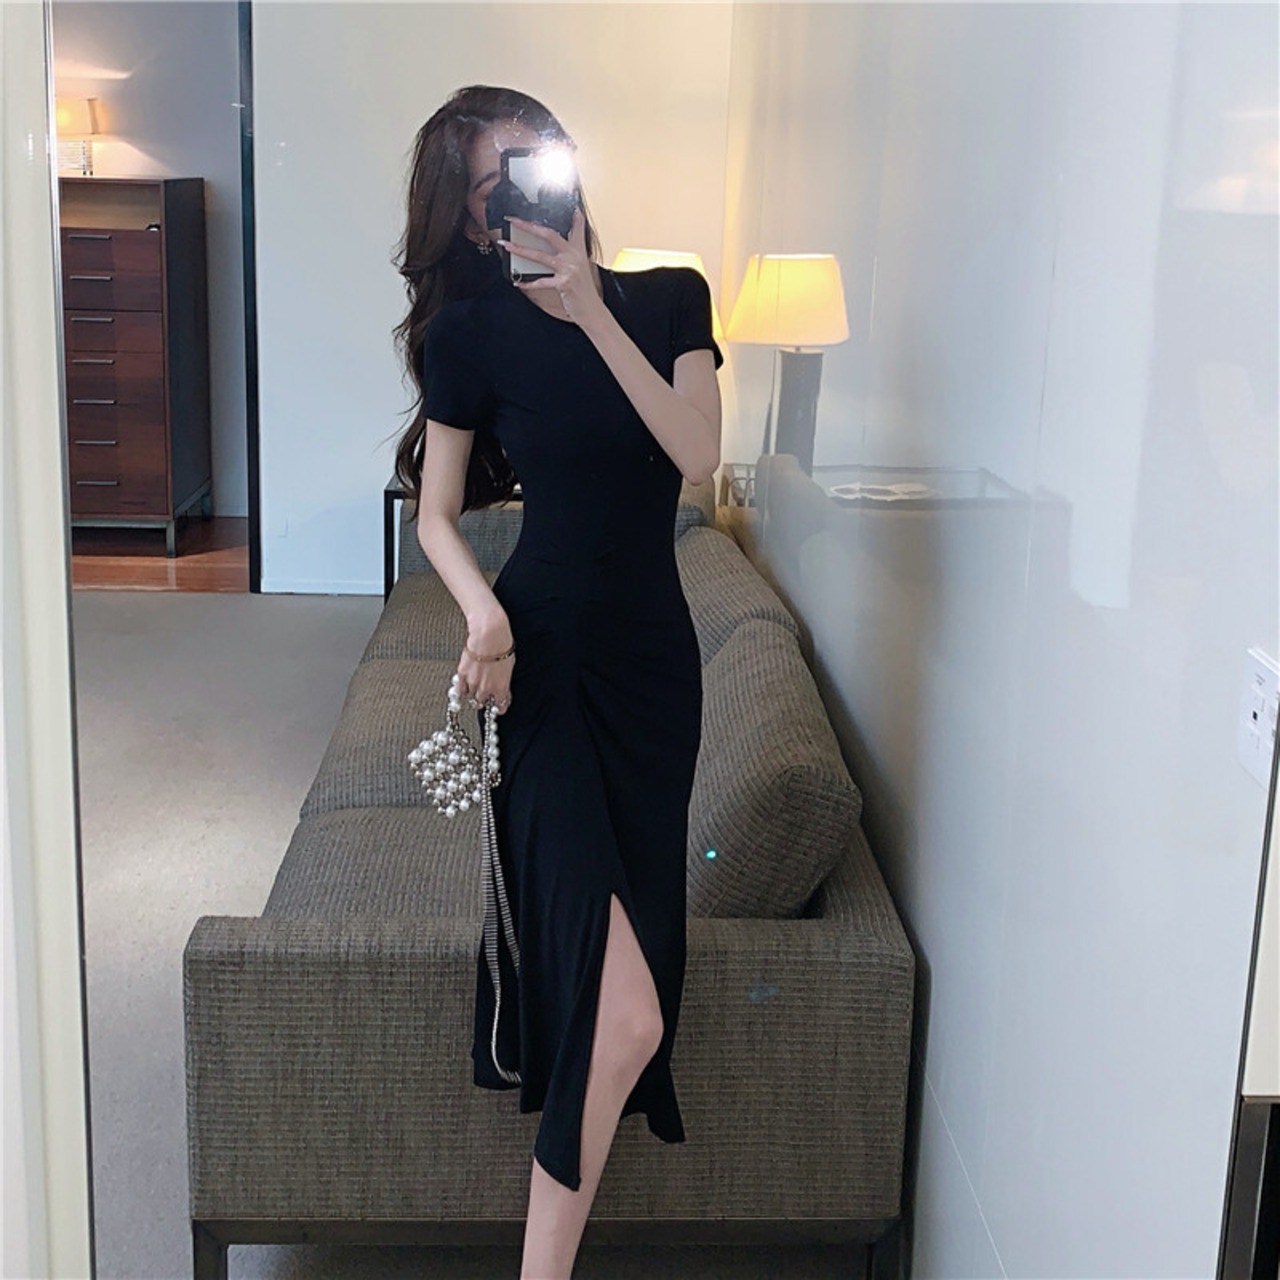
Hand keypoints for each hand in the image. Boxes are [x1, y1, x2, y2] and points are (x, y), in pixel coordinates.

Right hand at [457, 625, 513, 715]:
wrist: (489, 635)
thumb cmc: (502, 646)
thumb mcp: (509, 667)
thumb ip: (503, 681)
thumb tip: (502, 687)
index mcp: (501, 687)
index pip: (499, 707)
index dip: (498, 707)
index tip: (497, 706)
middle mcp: (487, 688)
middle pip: (481, 703)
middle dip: (483, 699)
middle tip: (483, 693)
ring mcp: (473, 682)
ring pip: (470, 697)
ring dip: (473, 692)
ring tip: (474, 685)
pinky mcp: (462, 674)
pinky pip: (460, 689)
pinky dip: (462, 689)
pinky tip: (464, 685)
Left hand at [497, 207, 604, 327]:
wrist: (592, 311)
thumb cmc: (584, 291)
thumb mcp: (582, 268)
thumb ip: (571, 255)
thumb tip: (558, 248)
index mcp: (579, 251)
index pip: (577, 228)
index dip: (573, 216)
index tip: (570, 205)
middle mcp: (574, 257)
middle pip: (549, 235)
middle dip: (528, 226)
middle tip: (514, 220)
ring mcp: (568, 270)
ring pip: (540, 256)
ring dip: (520, 250)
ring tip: (507, 245)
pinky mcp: (563, 284)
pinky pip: (540, 282)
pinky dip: (527, 283)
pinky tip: (518, 281)